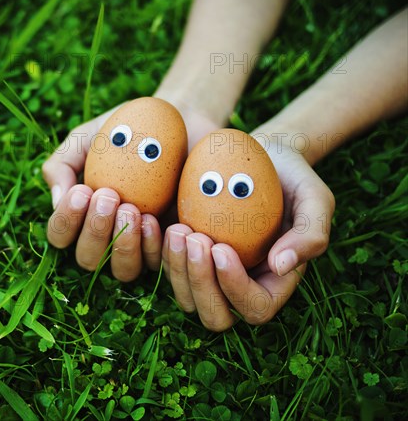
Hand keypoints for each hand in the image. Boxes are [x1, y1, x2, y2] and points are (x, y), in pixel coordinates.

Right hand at [43, 102, 222, 281]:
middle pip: (88, 260)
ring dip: (122, 244)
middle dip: (95, 231)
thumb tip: (58, 200)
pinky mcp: (170, 244)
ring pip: (122, 270)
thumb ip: (63, 163)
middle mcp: (106, 236)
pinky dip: (151, 245)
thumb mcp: (87, 138)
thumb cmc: (125, 129)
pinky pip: (156, 262)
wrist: (178, 121)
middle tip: (109, 195)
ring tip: (131, 208)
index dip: (66, 222)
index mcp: (81, 214)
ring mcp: (139, 244)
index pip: (60, 235)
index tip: (82, 191)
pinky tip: (152, 218)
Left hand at [161, 142, 334, 330]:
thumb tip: (280, 267)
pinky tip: (155, 222)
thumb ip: (310, 235)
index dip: (235, 287)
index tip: (222, 248)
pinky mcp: (186, 255)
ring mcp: (209, 274)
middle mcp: (239, 286)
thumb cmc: (293, 176)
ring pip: (186, 298)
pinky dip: (156, 252)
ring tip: (179, 229)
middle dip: (200, 283)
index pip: (255, 307)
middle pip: (215, 316)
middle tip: (196, 239)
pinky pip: (165, 270)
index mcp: (273, 283)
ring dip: (177, 268)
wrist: (263, 156)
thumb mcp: (315, 198)